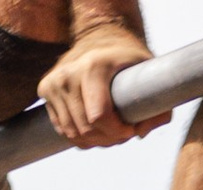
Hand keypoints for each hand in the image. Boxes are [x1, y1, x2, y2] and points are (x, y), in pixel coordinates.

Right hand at [40, 22, 161, 146]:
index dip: (118, 132)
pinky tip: (94, 125)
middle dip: (109, 139)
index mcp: (93, 66)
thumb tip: (140, 134)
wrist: (99, 35)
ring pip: (73, 134)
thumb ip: (157, 107)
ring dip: (95, 141)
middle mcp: (69, 73)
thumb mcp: (149, 75)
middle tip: (123, 132)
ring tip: (110, 130)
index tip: (131, 129)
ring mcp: (54, 81)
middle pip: (86, 130)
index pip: (98, 117)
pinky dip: (80, 136)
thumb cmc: (127, 59)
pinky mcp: (45, 89)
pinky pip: (63, 130)